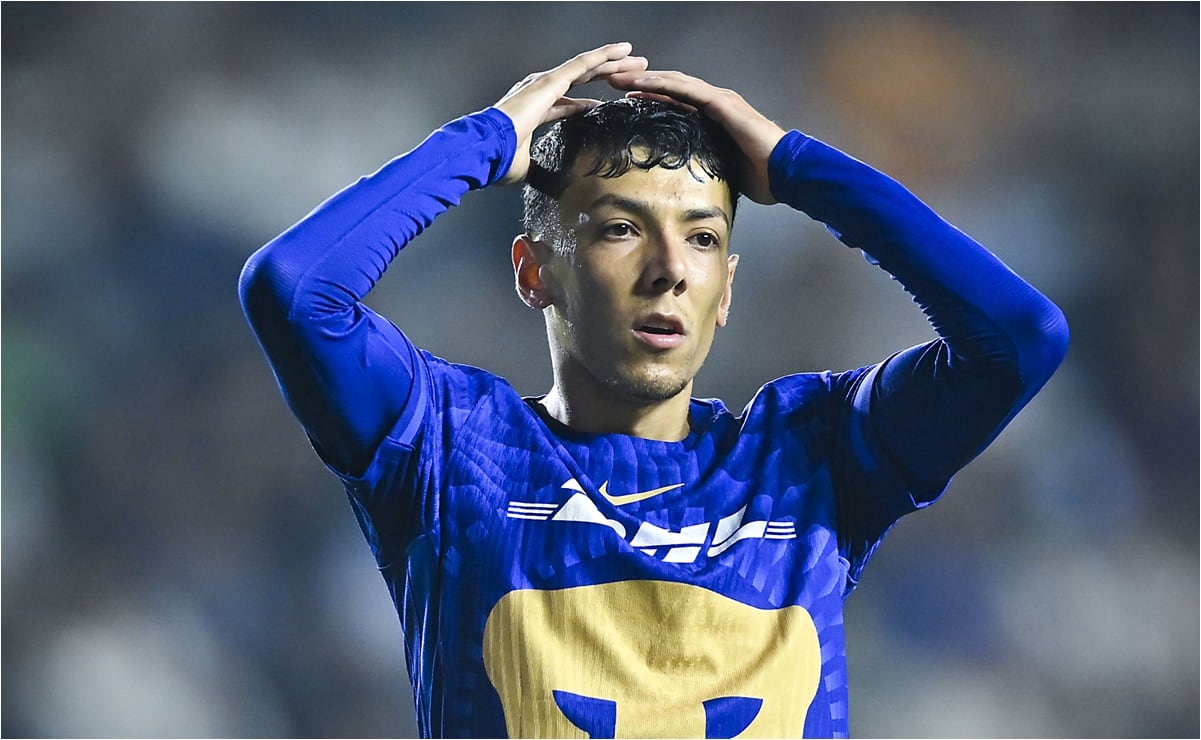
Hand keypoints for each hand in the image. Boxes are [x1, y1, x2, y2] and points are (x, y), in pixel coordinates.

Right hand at [495, 43, 648, 184]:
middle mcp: (539, 90)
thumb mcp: (526, 167)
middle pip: (582, 79)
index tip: (604, 105)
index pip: (567, 103)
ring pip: (587, 67)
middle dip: (608, 75)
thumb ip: (540, 168)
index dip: (586, 103)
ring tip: (637, 59)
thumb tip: (549, 185)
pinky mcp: (550, 81)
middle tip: (631, 74)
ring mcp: (544, 83)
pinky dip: (604, 56)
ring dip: (613, 62)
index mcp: (534, 109)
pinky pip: (583, 64)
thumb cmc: (499, 160)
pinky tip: (622, 51)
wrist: (486, 149)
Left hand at [607, 70, 786, 203]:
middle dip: (639, 82)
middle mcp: (714, 103)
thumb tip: (682, 187)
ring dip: (643, 78)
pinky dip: (662, 84)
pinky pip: (687, 90)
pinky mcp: (722, 104)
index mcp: (712, 118)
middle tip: (610, 80)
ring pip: (673, 83)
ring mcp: (719, 101)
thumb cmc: (761, 177)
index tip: (623, 100)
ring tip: (617, 77)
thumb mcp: (721, 171)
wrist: (787, 173)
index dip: (649, 98)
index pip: (674, 103)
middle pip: (669, 87)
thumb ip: (703, 169)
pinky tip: (641, 82)